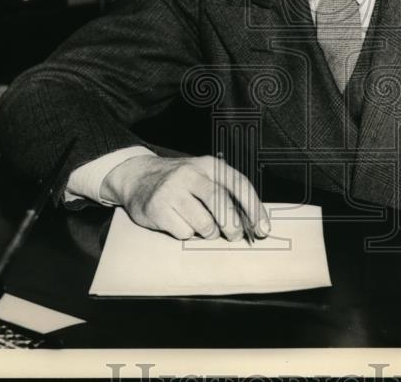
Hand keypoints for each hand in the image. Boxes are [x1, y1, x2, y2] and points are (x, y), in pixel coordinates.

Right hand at [101, 154, 270, 241]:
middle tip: (234, 235)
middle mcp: (191, 174)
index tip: (262, 229)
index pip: (239, 184)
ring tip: (201, 225)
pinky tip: (179, 223)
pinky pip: (184, 232)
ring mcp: (172, 190)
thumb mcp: (204, 176)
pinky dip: (187, 234)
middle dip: (233, 226)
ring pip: (204, 224)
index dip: (254, 209)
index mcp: (208, 164)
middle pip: (222, 204)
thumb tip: (255, 222)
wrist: (138, 176)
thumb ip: (227, 192)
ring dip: (208, 232)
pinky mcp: (157, 208)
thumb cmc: (181, 182)